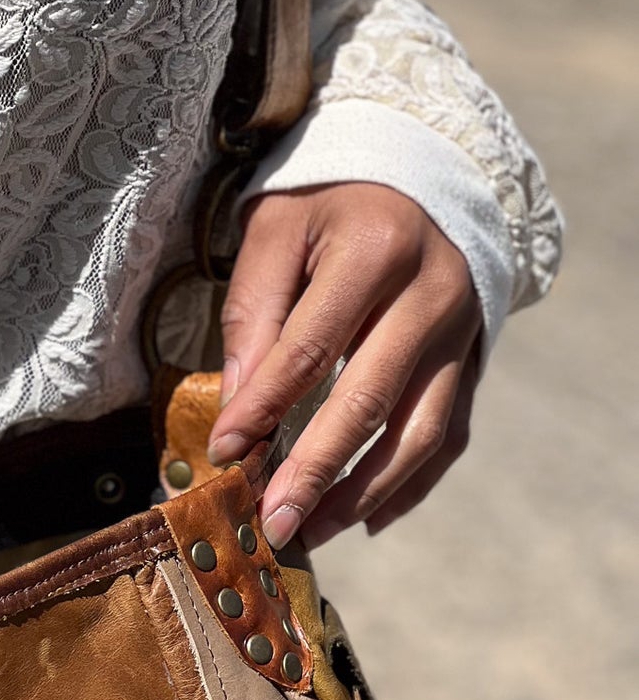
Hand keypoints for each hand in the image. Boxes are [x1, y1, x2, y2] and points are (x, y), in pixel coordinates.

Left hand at [205, 183, 482, 548]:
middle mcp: (433, 294)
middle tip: (273, 523)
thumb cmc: (331, 201)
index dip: (264, 408)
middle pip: (370, 401)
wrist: (421, 168)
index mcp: (377, 250)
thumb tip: (238, 410)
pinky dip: (411, 486)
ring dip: (364, 494)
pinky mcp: (474, 360)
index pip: (311, 349)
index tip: (224, 453)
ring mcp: (462, 333)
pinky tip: (368, 521)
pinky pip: (449, 436)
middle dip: (316, 472)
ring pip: (419, 432)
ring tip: (312, 531)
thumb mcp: (277, 229)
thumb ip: (254, 314)